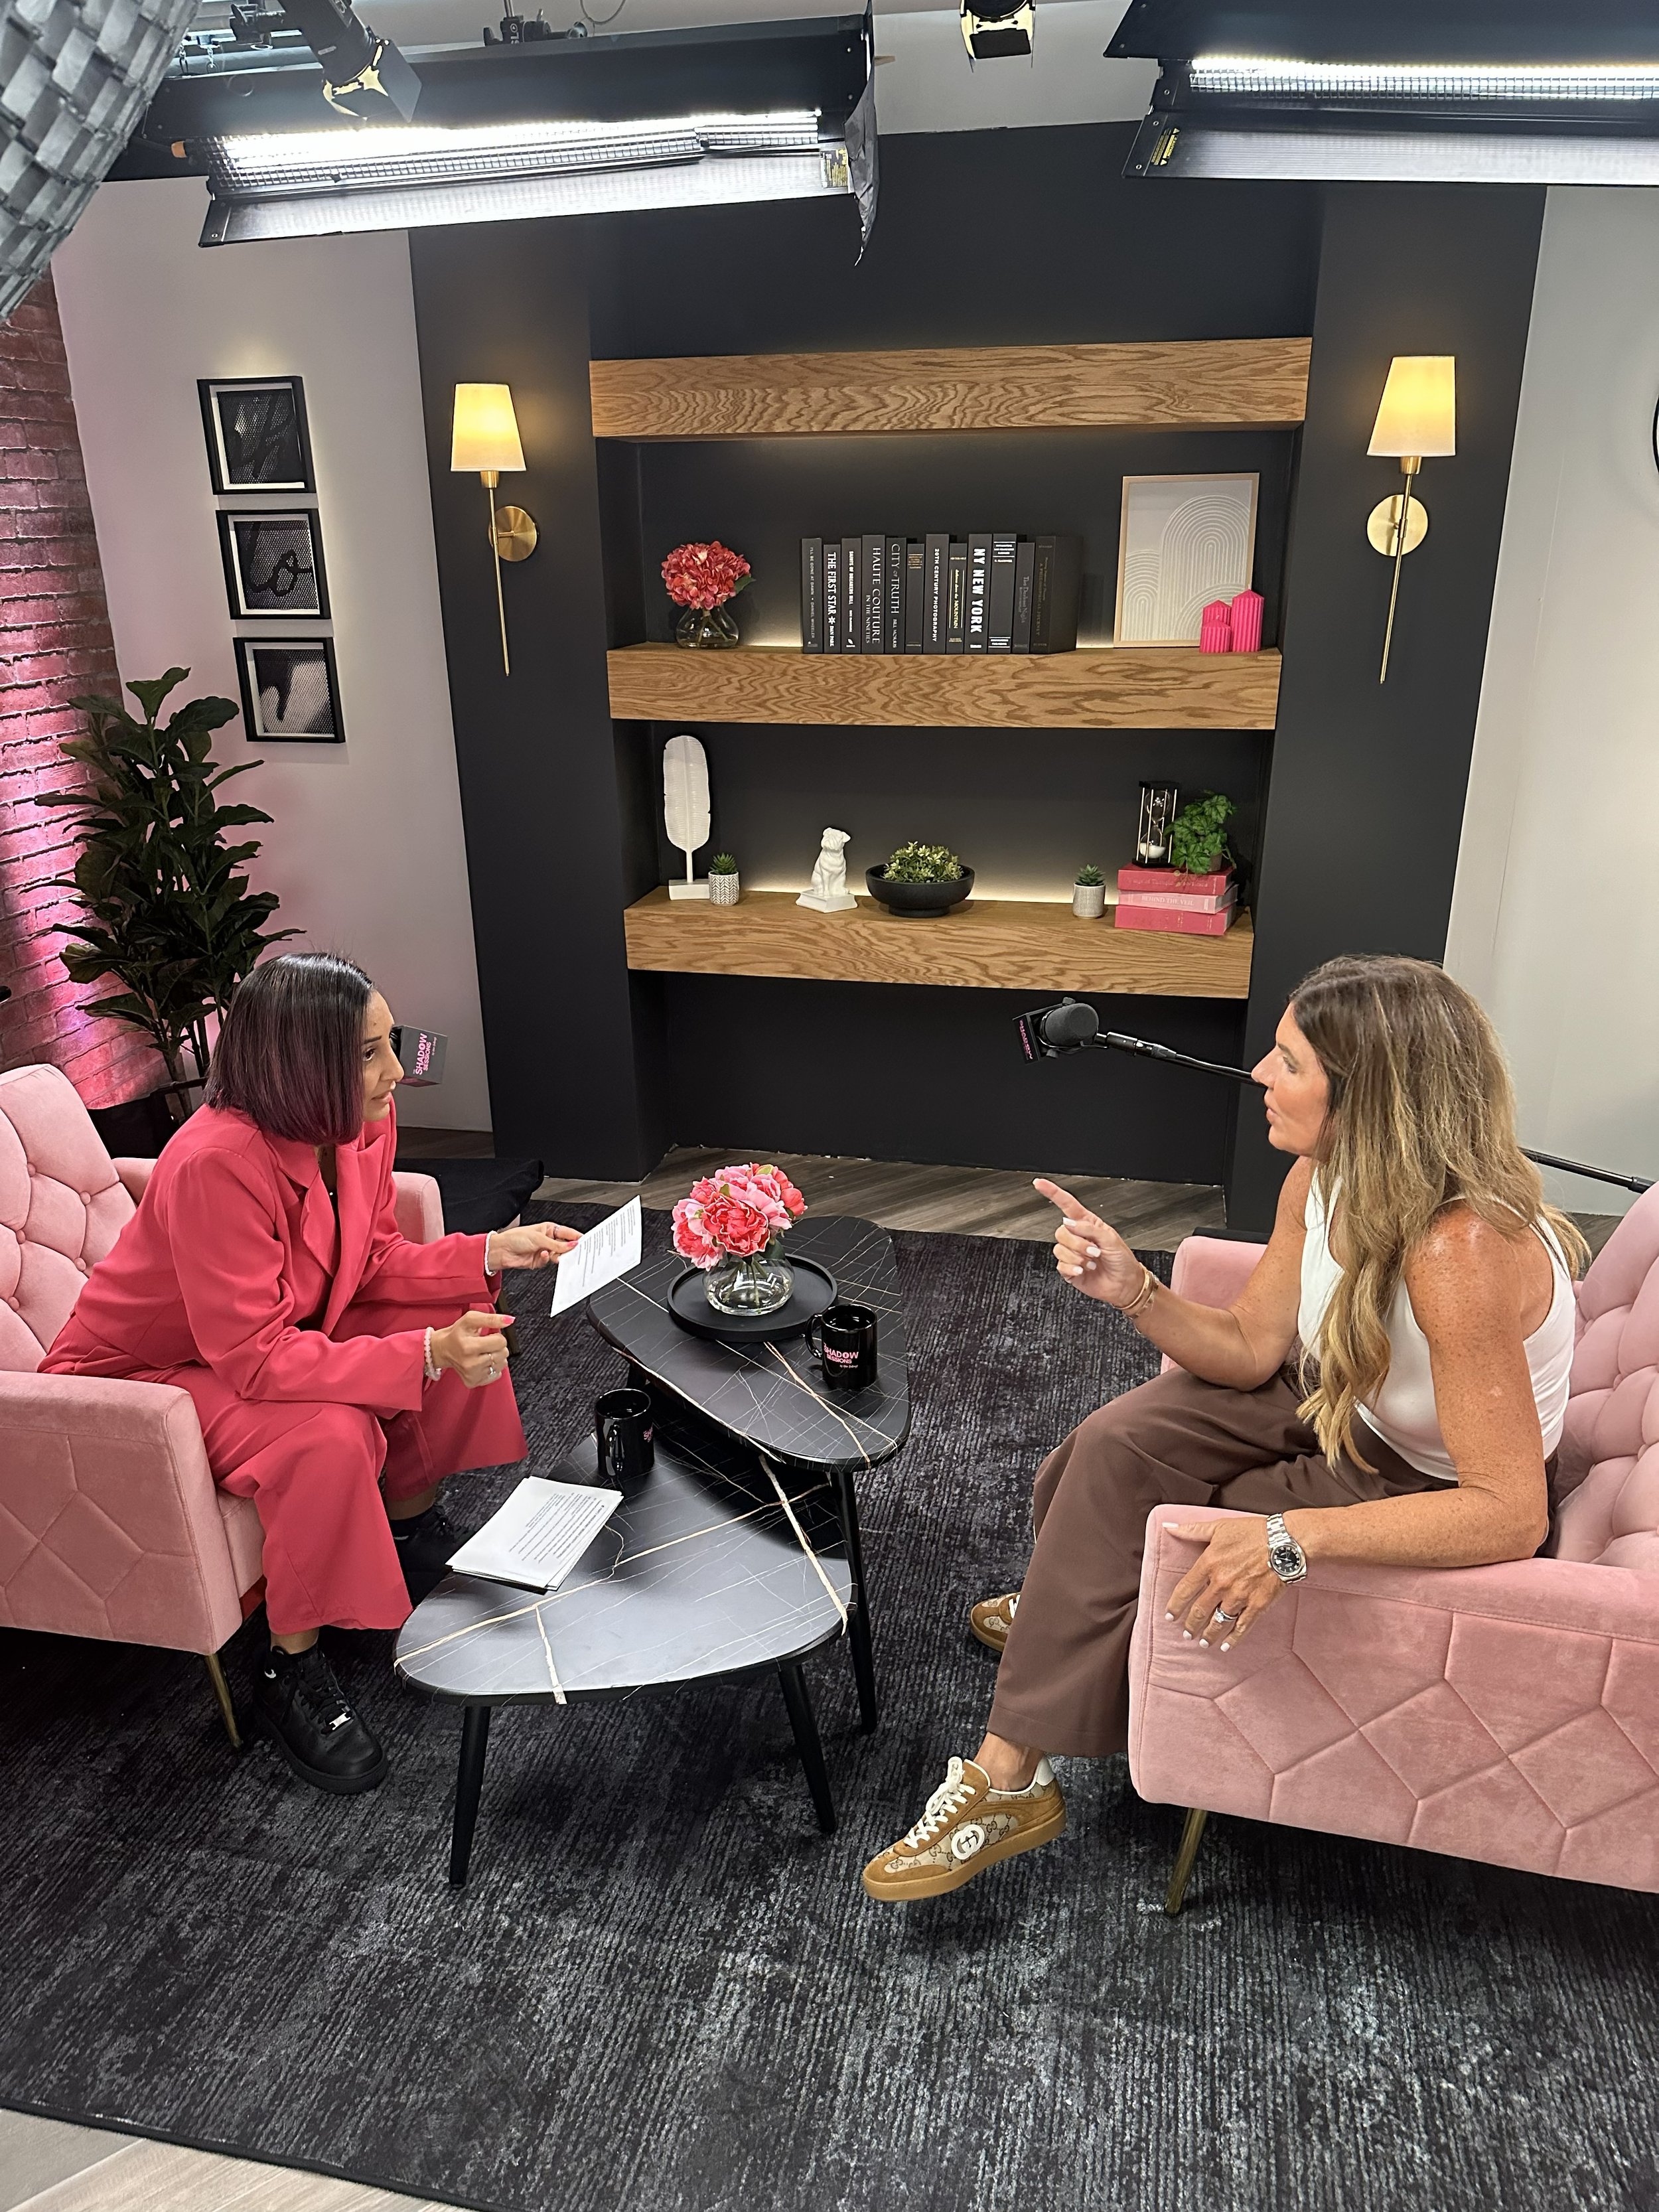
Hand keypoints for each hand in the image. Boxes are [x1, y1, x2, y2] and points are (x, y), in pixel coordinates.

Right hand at [432, 1309, 512, 1387]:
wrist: (443, 1349)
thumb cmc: (457, 1333)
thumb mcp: (470, 1319)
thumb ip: (491, 1318)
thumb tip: (509, 1320)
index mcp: (468, 1346)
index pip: (500, 1342)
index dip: (497, 1336)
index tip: (488, 1336)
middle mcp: (470, 1363)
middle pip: (503, 1353)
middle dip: (498, 1346)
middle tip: (485, 1344)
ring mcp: (472, 1374)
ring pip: (502, 1364)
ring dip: (496, 1357)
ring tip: (484, 1353)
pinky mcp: (473, 1382)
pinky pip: (496, 1375)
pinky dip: (493, 1368)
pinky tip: (482, 1362)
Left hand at [488, 1222, 579, 1270]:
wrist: (501, 1250)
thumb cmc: (516, 1238)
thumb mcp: (539, 1238)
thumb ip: (557, 1245)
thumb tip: (572, 1245)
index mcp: (549, 1229)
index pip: (567, 1233)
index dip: (576, 1237)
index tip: (585, 1242)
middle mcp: (547, 1239)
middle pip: (564, 1245)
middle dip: (568, 1249)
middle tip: (574, 1252)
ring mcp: (543, 1250)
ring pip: (557, 1255)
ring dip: (557, 1256)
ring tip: (557, 1255)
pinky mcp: (539, 1261)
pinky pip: (548, 1262)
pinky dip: (546, 1260)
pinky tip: (543, 1255)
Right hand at [1033, 1179, 1142, 1306]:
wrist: (1124, 1284)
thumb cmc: (1122, 1260)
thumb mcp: (1111, 1239)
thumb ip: (1089, 1228)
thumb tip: (1069, 1222)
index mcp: (1088, 1224)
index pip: (1067, 1204)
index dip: (1052, 1192)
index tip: (1039, 1183)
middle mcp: (1078, 1237)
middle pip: (1061, 1231)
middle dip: (1077, 1243)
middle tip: (1093, 1251)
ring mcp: (1072, 1253)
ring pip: (1059, 1249)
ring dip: (1077, 1257)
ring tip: (1091, 1262)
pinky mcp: (1069, 1269)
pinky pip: (1060, 1265)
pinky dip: (1072, 1268)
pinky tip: (1082, 1270)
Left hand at [1164, 1517, 1286, 1648]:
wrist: (1286, 1541)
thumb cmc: (1253, 1531)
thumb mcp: (1219, 1527)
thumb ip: (1192, 1530)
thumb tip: (1170, 1528)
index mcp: (1209, 1564)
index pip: (1184, 1590)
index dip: (1175, 1605)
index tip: (1170, 1616)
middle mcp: (1221, 1584)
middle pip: (1199, 1611)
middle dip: (1191, 1625)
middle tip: (1186, 1634)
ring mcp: (1239, 1596)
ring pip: (1218, 1622)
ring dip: (1209, 1635)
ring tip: (1203, 1643)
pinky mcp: (1258, 1605)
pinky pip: (1242, 1627)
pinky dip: (1233, 1639)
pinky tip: (1226, 1647)